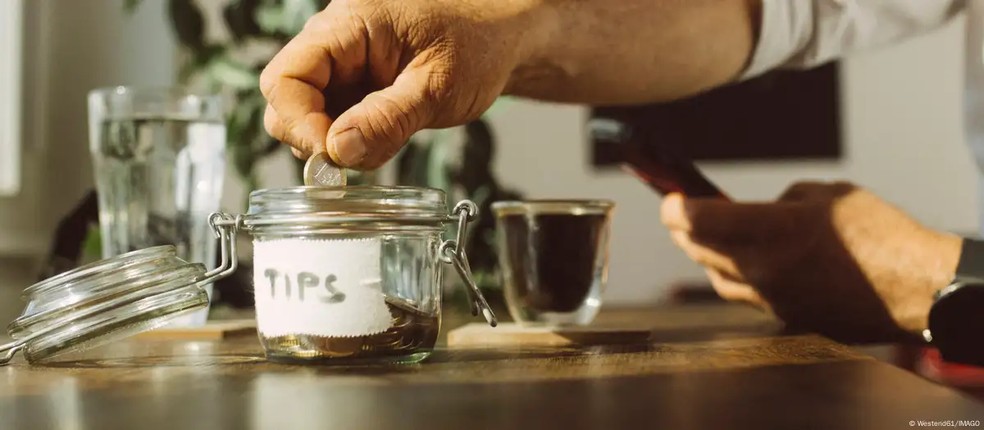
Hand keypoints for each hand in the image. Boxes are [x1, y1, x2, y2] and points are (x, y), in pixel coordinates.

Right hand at [260, 0, 545, 168]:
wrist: (504, 38)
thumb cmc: (480, 45)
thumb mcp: (438, 88)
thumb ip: (387, 120)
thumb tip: (338, 152)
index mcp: (350, 24)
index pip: (287, 76)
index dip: (299, 122)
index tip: (332, 156)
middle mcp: (337, 37)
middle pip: (287, 94)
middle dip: (311, 134)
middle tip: (352, 159)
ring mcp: (345, 61)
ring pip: (308, 109)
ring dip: (332, 138)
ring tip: (379, 141)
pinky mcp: (357, 81)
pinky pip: (333, 113)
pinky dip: (349, 136)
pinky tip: (380, 138)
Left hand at [660, 182, 960, 341]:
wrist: (913, 288)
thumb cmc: (877, 233)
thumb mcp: (827, 194)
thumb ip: (782, 202)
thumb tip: (758, 213)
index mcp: (772, 230)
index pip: (700, 220)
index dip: (675, 208)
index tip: (668, 199)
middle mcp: (763, 268)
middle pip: (700, 250)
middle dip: (683, 230)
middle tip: (677, 216)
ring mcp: (771, 297)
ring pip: (716, 277)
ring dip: (703, 257)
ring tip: (700, 240)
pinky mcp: (783, 317)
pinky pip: (742, 296)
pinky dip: (731, 278)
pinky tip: (736, 266)